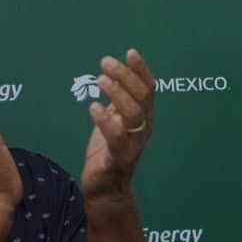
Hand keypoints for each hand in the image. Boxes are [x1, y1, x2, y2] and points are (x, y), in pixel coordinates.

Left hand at [82, 49, 156, 199]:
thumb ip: (117, 103)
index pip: (149, 89)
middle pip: (142, 97)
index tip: (129, 52)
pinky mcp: (119, 159)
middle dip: (126, 76)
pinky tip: (93, 107)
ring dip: (118, 94)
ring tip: (101, 80)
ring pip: (134, 114)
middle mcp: (144, 129)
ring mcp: (134, 144)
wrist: (106, 189)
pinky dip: (105, 121)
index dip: (141, 70)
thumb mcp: (114, 122)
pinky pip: (116, 138)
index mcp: (144, 118)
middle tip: (106, 62)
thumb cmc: (108, 152)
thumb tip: (113, 76)